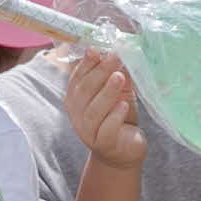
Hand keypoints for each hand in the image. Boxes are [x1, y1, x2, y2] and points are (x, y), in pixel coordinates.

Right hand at [63, 49, 147, 172]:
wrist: (124, 150)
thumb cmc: (119, 117)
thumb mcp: (119, 93)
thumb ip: (118, 76)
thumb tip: (124, 53)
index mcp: (76, 99)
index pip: (77, 78)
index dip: (86, 64)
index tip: (96, 49)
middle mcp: (77, 115)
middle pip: (84, 91)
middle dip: (100, 72)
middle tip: (115, 57)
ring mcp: (88, 131)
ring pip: (93, 110)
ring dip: (107, 92)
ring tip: (120, 77)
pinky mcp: (104, 143)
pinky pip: (106, 129)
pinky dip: (115, 116)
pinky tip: (124, 105)